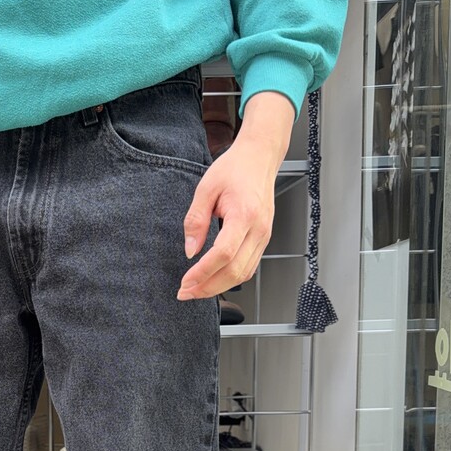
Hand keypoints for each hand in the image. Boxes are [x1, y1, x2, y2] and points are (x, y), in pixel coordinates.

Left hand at [178, 91, 294, 301]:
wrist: (259, 158)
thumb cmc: (235, 169)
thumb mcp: (206, 188)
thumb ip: (195, 221)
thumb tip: (190, 251)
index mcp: (245, 215)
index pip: (223, 254)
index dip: (203, 273)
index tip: (185, 282)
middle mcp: (259, 229)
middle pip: (235, 271)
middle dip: (208, 287)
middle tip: (185, 292)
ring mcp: (264, 236)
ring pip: (244, 274)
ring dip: (219, 287)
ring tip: (196, 290)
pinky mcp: (264, 239)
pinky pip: (249, 267)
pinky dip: (230, 278)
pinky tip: (213, 280)